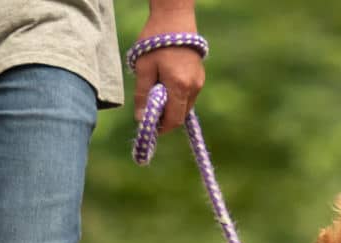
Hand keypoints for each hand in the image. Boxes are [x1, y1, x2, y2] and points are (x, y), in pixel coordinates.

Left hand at [133, 13, 205, 133]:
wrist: (175, 17)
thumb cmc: (156, 41)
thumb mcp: (144, 68)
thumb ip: (142, 96)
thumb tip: (141, 119)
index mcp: (179, 86)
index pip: (173, 120)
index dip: (161, 128)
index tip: (149, 127)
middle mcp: (193, 87)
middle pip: (180, 115)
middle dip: (166, 119)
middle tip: (151, 111)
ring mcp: (199, 82)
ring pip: (185, 107)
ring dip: (171, 108)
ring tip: (157, 94)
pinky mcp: (200, 76)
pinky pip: (188, 96)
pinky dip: (177, 98)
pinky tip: (166, 86)